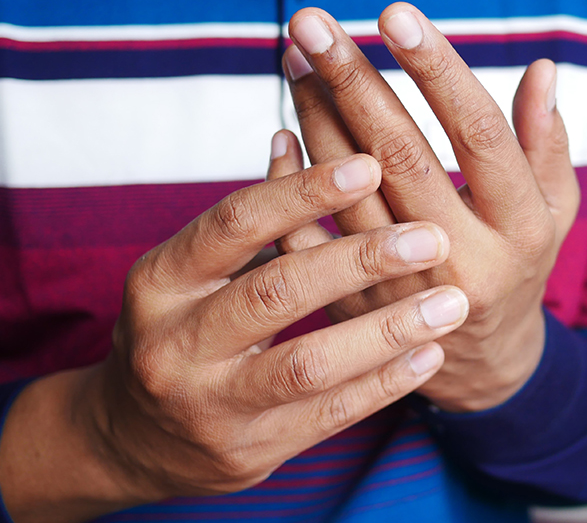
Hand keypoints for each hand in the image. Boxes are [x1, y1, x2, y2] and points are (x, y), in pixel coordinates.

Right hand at [0, 154, 467, 522]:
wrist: (135, 439)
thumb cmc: (182, 331)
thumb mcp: (191, 273)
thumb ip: (248, 222)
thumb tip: (294, 136)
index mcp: (161, 281)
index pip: (236, 223)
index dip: (305, 191)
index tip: (372, 164)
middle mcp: (175, 343)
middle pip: (277, 290)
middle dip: (362, 260)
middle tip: (432, 238)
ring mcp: (210, 404)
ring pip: (310, 363)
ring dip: (388, 330)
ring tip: (450, 303)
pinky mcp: (250, 451)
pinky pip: (330, 415)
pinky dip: (386, 382)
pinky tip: (430, 353)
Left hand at [271, 3, 579, 411]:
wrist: (481, 363)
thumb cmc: (520, 264)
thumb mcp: (553, 210)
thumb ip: (546, 142)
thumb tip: (543, 69)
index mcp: (518, 226)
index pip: (478, 135)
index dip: (437, 72)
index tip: (397, 15)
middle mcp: (460, 257)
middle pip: (400, 155)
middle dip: (352, 80)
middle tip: (313, 23)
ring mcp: (402, 288)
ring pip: (347, 190)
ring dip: (315, 117)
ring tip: (297, 57)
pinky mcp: (355, 308)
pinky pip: (307, 241)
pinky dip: (288, 184)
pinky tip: (282, 132)